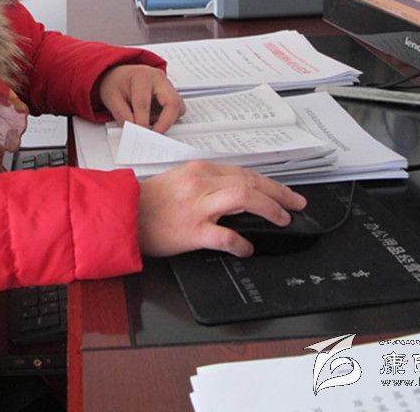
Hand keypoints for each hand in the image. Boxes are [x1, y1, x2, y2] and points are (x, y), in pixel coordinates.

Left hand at [97, 64, 184, 133]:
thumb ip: (122, 116)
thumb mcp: (111, 98)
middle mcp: (159, 79)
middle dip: (165, 123)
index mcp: (141, 76)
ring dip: (169, 121)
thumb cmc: (117, 83)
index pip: (144, 103)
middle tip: (154, 135)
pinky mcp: (171, 94)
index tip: (138, 133)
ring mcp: (167, 86)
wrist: (121, 76)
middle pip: (172, 103)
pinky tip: (156, 121)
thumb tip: (134, 130)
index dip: (141, 122)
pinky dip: (169, 119)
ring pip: (178, 107)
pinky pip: (177, 109)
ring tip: (153, 127)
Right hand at [136, 161, 306, 256]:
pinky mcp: (191, 230)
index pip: (244, 172)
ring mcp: (197, 206)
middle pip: (250, 182)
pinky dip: (241, 242)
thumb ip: (207, 184)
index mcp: (199, 170)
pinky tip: (247, 248)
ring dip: (269, 208)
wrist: (122, 215)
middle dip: (279, 193)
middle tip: (296, 203)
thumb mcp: (180, 181)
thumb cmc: (148, 202)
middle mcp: (201, 183)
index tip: (285, 192)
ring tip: (282, 219)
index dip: (270, 183)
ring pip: (244, 198)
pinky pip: (225, 235)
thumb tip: (237, 194)